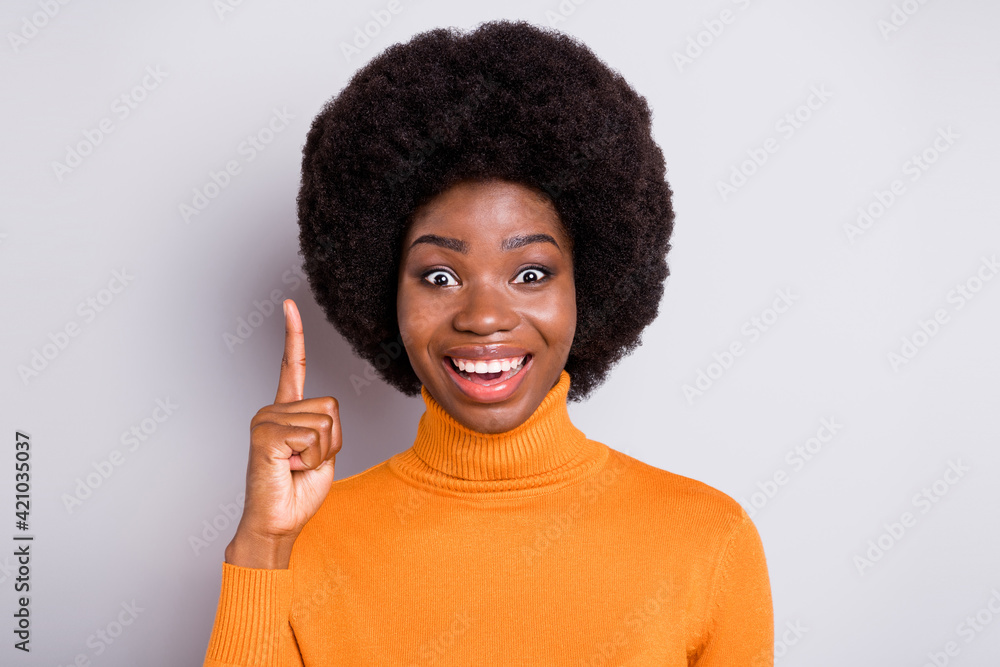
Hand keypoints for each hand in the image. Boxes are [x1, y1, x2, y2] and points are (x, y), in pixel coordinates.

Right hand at [225, 299, 341, 568]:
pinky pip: (311, 438)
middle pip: (332, 407)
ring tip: (294, 467)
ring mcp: (266, 420)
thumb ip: (326, 427)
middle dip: (331, 443)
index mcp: (287, 410)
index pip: (293, 365)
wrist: (277, 523)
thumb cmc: (298, 491)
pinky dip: (309, 460)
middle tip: (303, 463)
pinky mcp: (265, 435)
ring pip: (325, 424)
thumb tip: (327, 414)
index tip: (289, 304)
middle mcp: (273, 409)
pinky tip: (287, 468)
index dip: (293, 335)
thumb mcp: (323, 453)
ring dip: (320, 454)